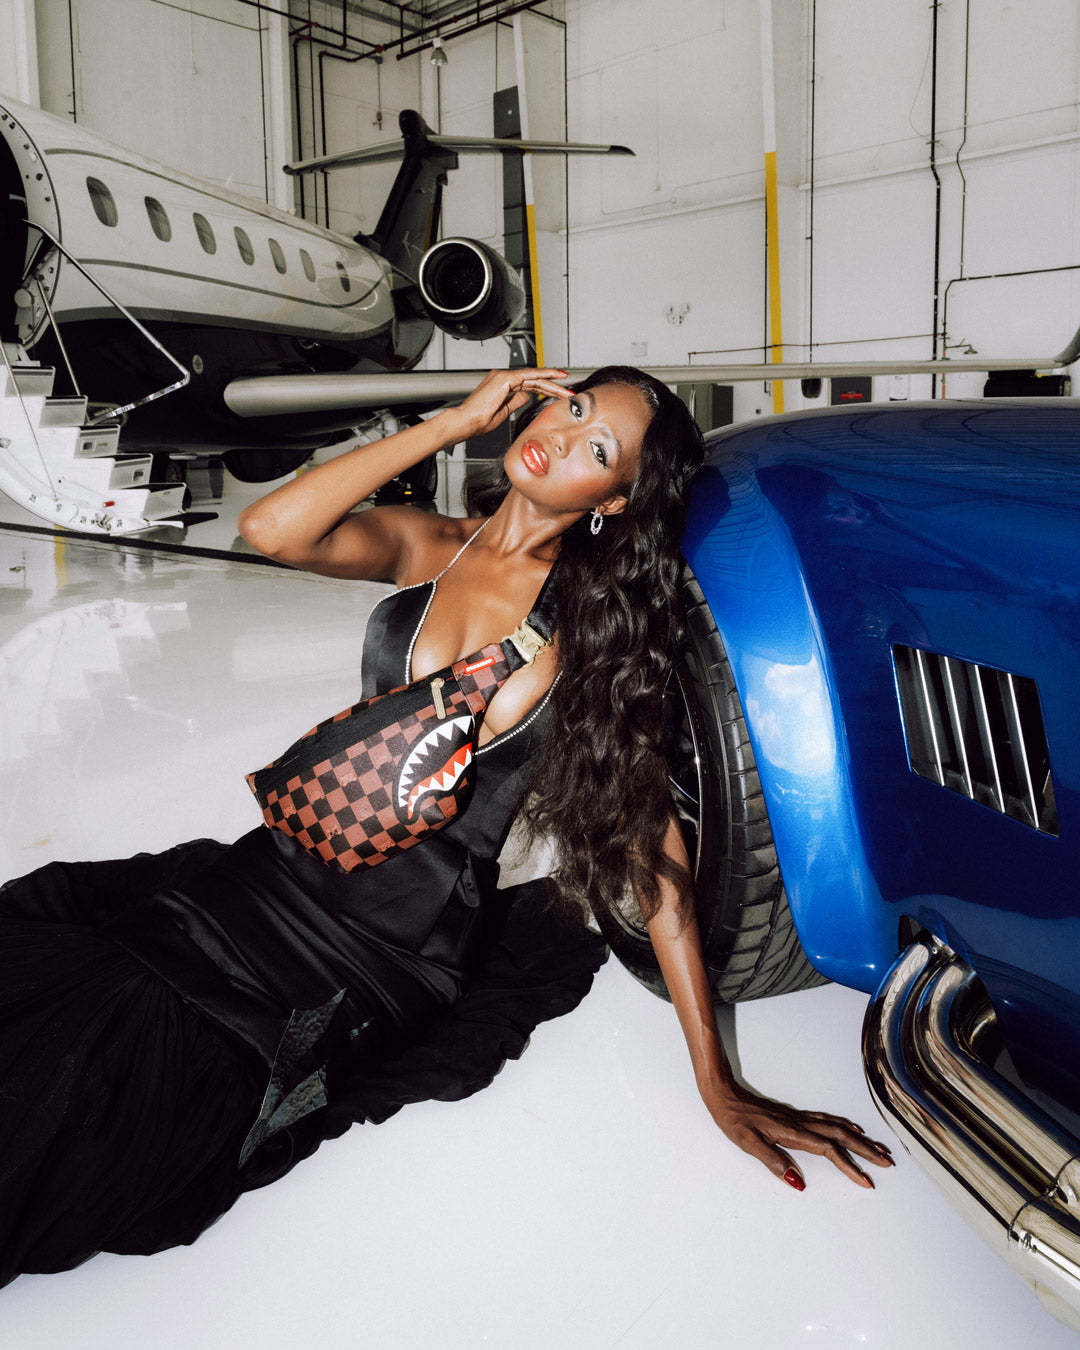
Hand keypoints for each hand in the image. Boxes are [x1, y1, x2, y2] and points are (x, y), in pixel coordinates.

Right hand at [441, 367, 571, 442]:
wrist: (467, 422)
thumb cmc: (479, 421)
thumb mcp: (504, 412)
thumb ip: (516, 402)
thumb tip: (527, 397)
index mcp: (502, 385)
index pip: (529, 385)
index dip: (545, 389)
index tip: (558, 394)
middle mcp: (503, 377)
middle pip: (534, 380)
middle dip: (553, 386)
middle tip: (568, 391)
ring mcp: (504, 376)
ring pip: (534, 377)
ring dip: (553, 382)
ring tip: (567, 388)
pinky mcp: (505, 378)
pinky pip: (529, 375)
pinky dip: (544, 375)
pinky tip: (556, 377)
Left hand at [702, 1081, 894, 1189]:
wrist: (722, 1094)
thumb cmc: (733, 1121)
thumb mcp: (748, 1144)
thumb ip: (774, 1162)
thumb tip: (798, 1183)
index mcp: (792, 1133)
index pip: (830, 1150)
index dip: (850, 1166)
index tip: (868, 1182)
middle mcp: (800, 1123)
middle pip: (842, 1136)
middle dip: (866, 1150)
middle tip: (889, 1163)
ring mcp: (798, 1118)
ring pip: (837, 1127)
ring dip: (860, 1138)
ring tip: (879, 1148)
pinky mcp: (794, 1115)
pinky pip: (827, 1120)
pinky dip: (845, 1125)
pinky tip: (852, 1128)